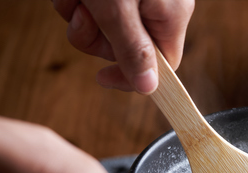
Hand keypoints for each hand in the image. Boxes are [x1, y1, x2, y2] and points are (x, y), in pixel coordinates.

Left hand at [52, 0, 194, 92]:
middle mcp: (158, 6)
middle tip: (83, 17)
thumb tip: (148, 88)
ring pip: (103, 26)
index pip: (160, 66)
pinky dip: (76, 0)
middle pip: (125, 47)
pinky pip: (92, 6)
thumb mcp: (119, 8)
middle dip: (94, 36)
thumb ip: (132, 49)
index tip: (103, 78)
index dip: (130, 76)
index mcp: (171, 15)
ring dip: (79, 16)